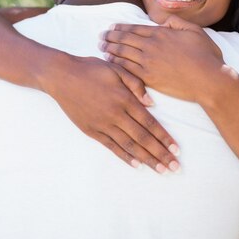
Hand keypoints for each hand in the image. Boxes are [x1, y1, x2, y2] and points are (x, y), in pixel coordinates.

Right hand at [46, 56, 180, 172]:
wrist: (61, 76)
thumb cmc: (90, 69)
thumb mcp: (116, 69)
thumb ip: (136, 84)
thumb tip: (152, 103)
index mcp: (124, 98)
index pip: (150, 123)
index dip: (164, 137)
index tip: (176, 149)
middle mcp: (116, 114)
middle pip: (143, 138)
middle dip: (161, 154)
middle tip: (174, 167)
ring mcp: (103, 124)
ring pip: (129, 145)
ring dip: (147, 159)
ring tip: (160, 169)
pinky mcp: (91, 130)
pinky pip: (111, 146)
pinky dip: (125, 156)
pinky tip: (136, 164)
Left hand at [100, 15, 224, 101]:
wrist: (209, 80)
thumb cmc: (205, 56)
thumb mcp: (194, 30)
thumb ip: (176, 22)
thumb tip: (162, 20)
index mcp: (161, 33)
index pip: (135, 28)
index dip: (121, 27)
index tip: (112, 27)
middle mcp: (151, 46)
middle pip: (125, 39)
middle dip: (111, 36)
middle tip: (101, 36)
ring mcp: (148, 62)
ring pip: (123, 53)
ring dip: (110, 48)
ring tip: (101, 46)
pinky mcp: (149, 78)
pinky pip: (127, 68)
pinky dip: (116, 63)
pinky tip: (110, 61)